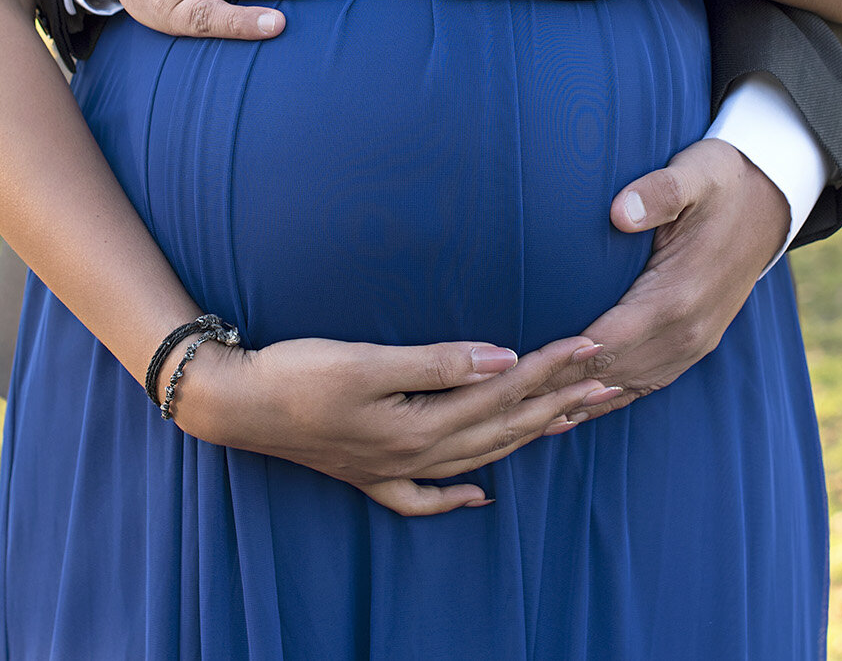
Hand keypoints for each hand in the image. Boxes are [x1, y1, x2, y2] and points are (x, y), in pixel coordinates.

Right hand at [174, 333, 619, 516]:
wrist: (234, 404)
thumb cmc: (297, 374)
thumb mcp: (368, 360)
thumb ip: (438, 362)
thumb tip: (501, 358)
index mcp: (420, 425)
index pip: (502, 391)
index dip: (549, 366)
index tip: (593, 344)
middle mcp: (414, 455)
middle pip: (502, 427)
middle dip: (556, 402)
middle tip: (607, 382)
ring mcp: (392, 469)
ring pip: (477, 457)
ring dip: (525, 438)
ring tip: (569, 421)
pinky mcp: (368, 472)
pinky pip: (425, 495)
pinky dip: (457, 496)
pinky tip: (481, 495)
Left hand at [535, 137, 788, 420]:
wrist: (769, 202)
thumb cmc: (722, 182)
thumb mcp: (695, 173)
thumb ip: (659, 192)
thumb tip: (620, 213)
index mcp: (678, 297)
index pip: (605, 342)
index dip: (559, 360)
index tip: (514, 370)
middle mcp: (686, 333)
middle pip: (608, 374)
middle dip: (555, 389)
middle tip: (500, 400)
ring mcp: (693, 345)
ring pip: (624, 389)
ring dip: (575, 404)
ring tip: (521, 419)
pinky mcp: (694, 346)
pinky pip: (646, 385)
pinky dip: (606, 403)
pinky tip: (570, 415)